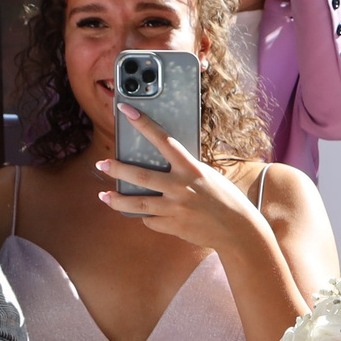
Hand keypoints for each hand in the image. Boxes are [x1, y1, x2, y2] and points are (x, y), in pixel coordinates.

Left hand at [96, 108, 268, 253]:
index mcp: (192, 169)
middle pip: (139, 176)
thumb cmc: (225, 198)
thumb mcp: (208, 176)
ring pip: (136, 204)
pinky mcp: (173, 226)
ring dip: (116, 200)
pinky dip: (147, 216)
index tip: (125, 110)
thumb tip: (159, 166)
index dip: (143, 124)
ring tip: (104, 196)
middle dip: (116, 169)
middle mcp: (181, 187)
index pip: (163, 140)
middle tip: (101, 164)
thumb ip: (184, 170)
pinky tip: (146, 214)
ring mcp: (176, 209)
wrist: (239, 230)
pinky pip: (151, 220)